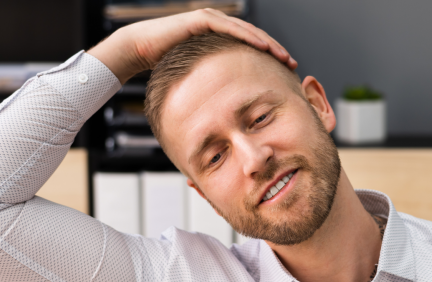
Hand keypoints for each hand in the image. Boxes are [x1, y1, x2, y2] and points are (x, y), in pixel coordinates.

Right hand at [88, 8, 296, 83]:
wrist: (140, 50)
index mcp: (220, 43)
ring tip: (283, 56)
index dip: (269, 58)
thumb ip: (213, 87)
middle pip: (254, 38)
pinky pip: (231, 28)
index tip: (285, 72)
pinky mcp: (203, 20)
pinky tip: (264, 47)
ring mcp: (212, 21)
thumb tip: (226, 111)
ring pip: (247, 31)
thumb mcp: (198, 80)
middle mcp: (219, 28)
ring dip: (267, 43)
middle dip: (275, 50)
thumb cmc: (165, 67)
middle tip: (292, 63)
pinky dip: (249, 37)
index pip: (251, 48)